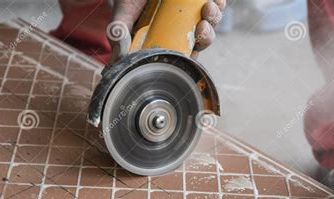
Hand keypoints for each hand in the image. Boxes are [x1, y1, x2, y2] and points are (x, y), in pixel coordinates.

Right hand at [108, 0, 225, 60]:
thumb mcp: (124, 9)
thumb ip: (120, 29)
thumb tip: (117, 50)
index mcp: (163, 37)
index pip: (179, 55)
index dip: (188, 57)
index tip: (190, 54)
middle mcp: (180, 28)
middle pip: (200, 42)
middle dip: (205, 38)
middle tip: (201, 28)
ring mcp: (193, 13)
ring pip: (211, 24)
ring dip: (213, 19)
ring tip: (207, 7)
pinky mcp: (202, 1)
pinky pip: (217, 5)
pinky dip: (217, 5)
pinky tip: (209, 1)